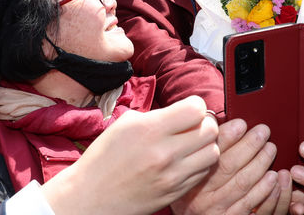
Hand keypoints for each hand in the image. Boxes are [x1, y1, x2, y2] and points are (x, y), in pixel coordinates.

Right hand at [43, 96, 219, 214]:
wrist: (91, 197)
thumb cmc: (105, 157)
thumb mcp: (125, 124)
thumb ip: (157, 115)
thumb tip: (182, 111)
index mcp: (149, 129)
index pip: (196, 109)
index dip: (195, 105)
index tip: (188, 108)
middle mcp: (164, 153)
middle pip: (210, 130)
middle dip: (205, 123)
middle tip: (194, 125)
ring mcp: (172, 176)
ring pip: (212, 152)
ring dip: (205, 144)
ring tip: (191, 144)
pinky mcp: (175, 192)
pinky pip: (203, 172)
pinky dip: (199, 163)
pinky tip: (185, 160)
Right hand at [171, 119, 290, 214]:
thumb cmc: (195, 198)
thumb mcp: (192, 176)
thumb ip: (203, 154)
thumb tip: (217, 124)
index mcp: (190, 180)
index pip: (209, 154)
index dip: (227, 137)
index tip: (241, 124)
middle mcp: (200, 197)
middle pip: (229, 166)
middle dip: (249, 145)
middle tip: (263, 131)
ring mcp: (217, 212)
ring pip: (243, 183)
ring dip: (260, 163)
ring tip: (271, 149)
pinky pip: (251, 205)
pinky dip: (266, 190)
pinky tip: (274, 178)